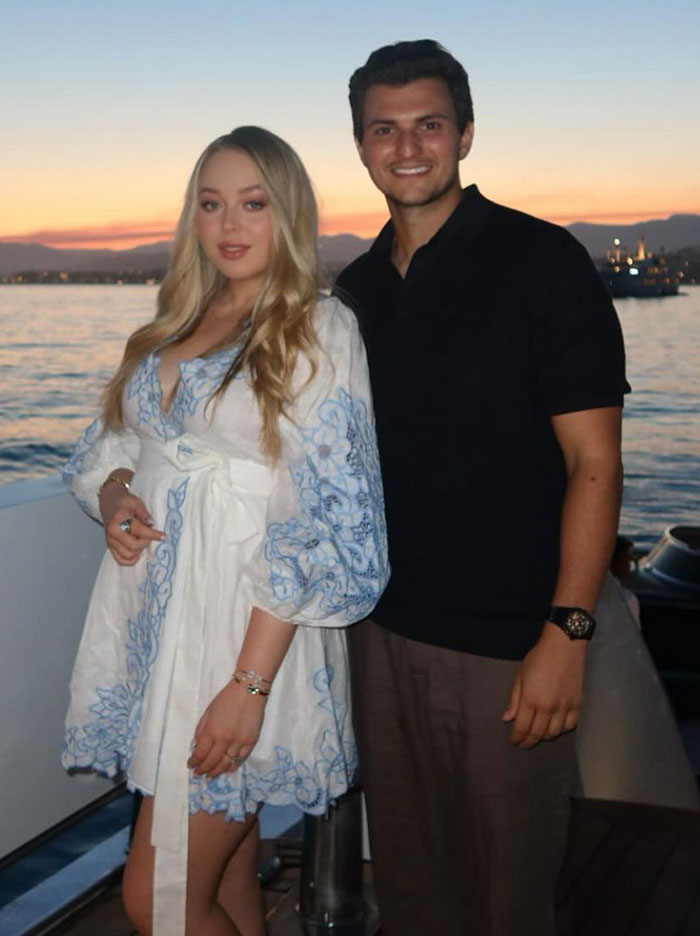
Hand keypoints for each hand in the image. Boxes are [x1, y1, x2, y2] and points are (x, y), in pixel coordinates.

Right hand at [100, 484, 163, 565]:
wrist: (109, 502)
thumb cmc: (123, 502)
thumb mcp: (136, 502)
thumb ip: (144, 514)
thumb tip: (152, 525)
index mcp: (118, 522)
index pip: (139, 532)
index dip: (153, 535)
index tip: (163, 536)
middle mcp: (112, 534)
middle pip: (133, 547)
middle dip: (146, 542)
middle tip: (150, 535)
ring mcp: (110, 542)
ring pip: (127, 556)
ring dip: (139, 551)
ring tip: (143, 540)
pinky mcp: (111, 547)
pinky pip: (121, 560)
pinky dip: (131, 559)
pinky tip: (138, 550)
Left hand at [189, 679, 266, 778]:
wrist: (249, 690)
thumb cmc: (226, 698)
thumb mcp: (208, 711)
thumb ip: (201, 730)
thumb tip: (197, 746)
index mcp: (212, 731)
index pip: (200, 753)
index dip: (194, 762)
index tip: (190, 765)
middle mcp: (225, 740)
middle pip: (212, 761)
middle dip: (203, 770)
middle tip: (198, 774)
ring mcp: (239, 743)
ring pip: (226, 764)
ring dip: (216, 772)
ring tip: (210, 777)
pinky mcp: (251, 742)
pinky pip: (240, 759)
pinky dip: (233, 767)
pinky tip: (227, 771)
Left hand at [502, 622, 585, 747]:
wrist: (564, 646)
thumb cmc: (538, 658)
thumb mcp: (520, 675)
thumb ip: (514, 699)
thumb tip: (507, 719)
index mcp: (531, 699)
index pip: (522, 727)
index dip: (517, 738)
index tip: (513, 741)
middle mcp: (548, 707)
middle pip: (537, 734)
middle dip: (528, 741)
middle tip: (522, 743)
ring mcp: (565, 707)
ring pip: (554, 733)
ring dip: (544, 737)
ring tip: (537, 734)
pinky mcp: (578, 704)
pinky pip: (570, 725)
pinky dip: (562, 729)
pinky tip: (556, 726)